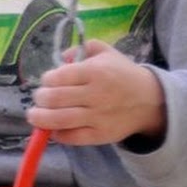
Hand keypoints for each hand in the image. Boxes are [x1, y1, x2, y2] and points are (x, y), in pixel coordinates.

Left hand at [26, 39, 165, 145]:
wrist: (152, 101)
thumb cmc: (122, 74)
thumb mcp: (105, 53)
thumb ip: (81, 49)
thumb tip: (60, 57)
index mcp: (95, 72)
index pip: (58, 77)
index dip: (46, 80)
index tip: (47, 82)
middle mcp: (96, 95)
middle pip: (53, 99)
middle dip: (40, 98)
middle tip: (40, 99)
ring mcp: (98, 117)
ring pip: (59, 120)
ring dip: (40, 118)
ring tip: (35, 116)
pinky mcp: (100, 135)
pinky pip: (72, 137)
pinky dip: (57, 134)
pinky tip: (53, 129)